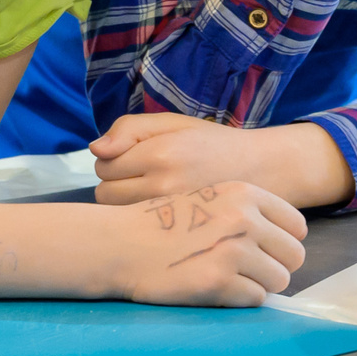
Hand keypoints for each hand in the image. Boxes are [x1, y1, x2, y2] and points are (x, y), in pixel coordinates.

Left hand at [93, 111, 356, 208]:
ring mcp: (172, 213)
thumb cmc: (212, 144)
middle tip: (141, 178)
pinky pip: (138, 229)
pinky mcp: (181, 232)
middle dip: (116, 183)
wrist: (261, 171)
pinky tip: (157, 214)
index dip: (114, 159)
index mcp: (160, 153)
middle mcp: (163, 185)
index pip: (104, 164)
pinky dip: (140, 221)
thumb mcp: (173, 123)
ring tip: (149, 195)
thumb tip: (95, 149)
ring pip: (117, 214)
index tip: (133, 159)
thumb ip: (130, 129)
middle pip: (105, 192)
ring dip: (125, 204)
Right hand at [111, 179, 307, 305]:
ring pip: (279, 280)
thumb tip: (287, 238)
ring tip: (230, 279)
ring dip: (259, 285)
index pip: (297, 225)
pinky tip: (216, 288)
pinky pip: (255, 299)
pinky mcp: (218, 281)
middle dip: (276, 267)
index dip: (284, 242)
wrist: (122, 243)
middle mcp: (243, 219)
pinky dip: (240, 299)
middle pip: (294, 255)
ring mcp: (232, 251)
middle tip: (249, 271)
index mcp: (243, 193)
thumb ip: (247, 211)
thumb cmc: (163, 223)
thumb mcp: (208, 196)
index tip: (266, 250)